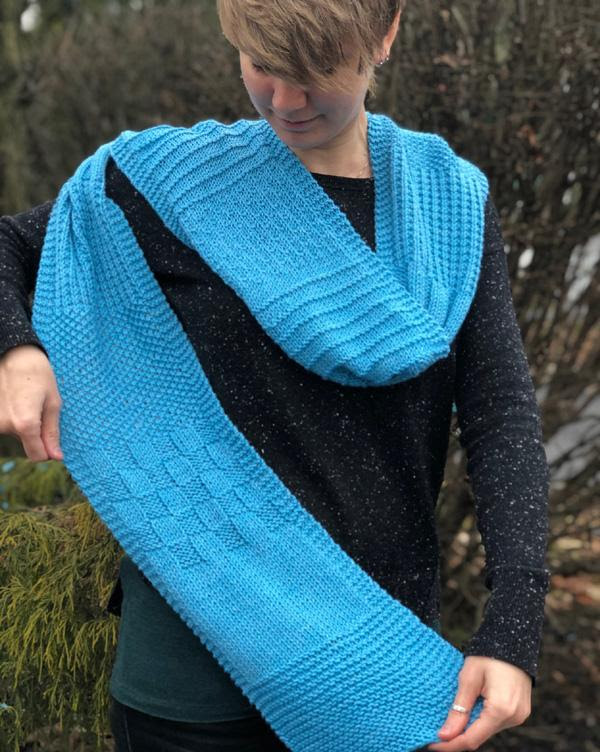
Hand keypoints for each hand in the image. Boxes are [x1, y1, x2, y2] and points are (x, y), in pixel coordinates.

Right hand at [0, 344, 62, 461]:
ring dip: (22, 421)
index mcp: (25, 424)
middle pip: (27, 442)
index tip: (52, 441)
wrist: (11, 353)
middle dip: (35, 430)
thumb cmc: (38, 374)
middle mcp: (5, 426)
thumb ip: (52, 432)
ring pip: (15, 432)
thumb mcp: (53, 401)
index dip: (48, 451)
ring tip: (25, 398)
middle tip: (38, 405)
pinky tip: (14, 399)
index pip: (37, 455)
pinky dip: (11, 415)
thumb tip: (56, 457)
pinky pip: (5, 423)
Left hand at [427, 656, 531, 750]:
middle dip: (458, 736)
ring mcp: (519, 716)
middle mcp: (513, 717)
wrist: (513, 640)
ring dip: (470, 727)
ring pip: (488, 730)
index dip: (451, 744)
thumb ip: (458, 709)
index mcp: (500, 710)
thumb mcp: (468, 678)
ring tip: (452, 718)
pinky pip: (497, 722)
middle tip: (438, 732)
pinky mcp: (520, 712)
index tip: (433, 743)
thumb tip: (445, 735)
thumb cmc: (488, 654)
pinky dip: (481, 720)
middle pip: (480, 736)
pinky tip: (470, 710)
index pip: (472, 739)